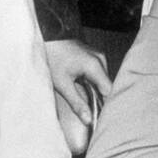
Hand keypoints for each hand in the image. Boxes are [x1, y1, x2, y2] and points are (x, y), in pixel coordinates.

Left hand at [44, 38, 111, 154]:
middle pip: (108, 87)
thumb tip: (88, 120)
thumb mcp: (62, 84)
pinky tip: (88, 94)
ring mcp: (98, 57)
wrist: (47, 37)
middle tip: (97, 117)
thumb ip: (77, 103)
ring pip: (104, 82)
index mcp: (95, 66)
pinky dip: (95, 86)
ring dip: (98, 94)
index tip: (104, 119)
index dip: (108, 106)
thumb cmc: (52, 57)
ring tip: (92, 108)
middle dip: (103, 102)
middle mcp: (100, 60)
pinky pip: (99, 76)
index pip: (110, 91)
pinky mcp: (94, 58)